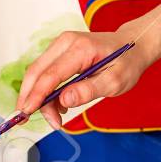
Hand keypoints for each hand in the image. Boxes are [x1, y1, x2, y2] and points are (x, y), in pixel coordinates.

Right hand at [16, 29, 152, 129]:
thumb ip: (89, 90)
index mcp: (81, 48)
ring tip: (54, 117)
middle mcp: (66, 42)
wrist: (133, 45)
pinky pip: (45, 71)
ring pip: (38, 72)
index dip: (36, 96)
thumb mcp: (115, 81)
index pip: (51, 74)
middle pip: (37, 71)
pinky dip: (45, 90)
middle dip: (30, 97)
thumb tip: (64, 100)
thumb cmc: (126, 62)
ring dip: (38, 96)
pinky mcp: (60, 50)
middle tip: (28, 119)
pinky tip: (57, 105)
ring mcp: (62, 44)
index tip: (27, 113)